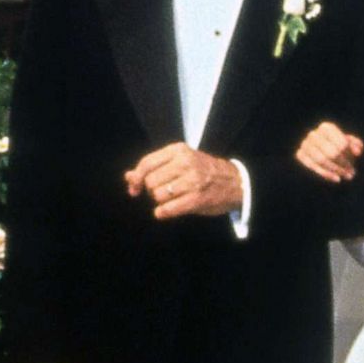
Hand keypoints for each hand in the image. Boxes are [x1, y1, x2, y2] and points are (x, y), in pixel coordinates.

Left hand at [124, 143, 243, 219]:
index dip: (136, 179)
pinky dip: (163, 213)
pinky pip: (168, 209)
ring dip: (160, 201)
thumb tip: (128, 177)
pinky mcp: (197, 198)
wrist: (235, 182)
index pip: (147, 163)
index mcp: (179, 150)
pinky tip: (165, 211)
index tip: (134, 189)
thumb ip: (154, 168)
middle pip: (150, 181)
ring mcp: (193, 180)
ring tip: (171, 199)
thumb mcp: (180, 162)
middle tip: (163, 192)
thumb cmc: (204, 171)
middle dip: (152, 190)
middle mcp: (186, 162)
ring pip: (157, 195)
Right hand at [295, 122, 362, 183]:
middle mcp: (314, 134)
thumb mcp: (350, 144)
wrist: (321, 152)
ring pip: (322, 160)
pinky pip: (312, 166)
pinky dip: (325, 174)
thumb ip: (357, 145)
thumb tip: (357, 152)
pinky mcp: (300, 154)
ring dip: (335, 170)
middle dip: (343, 165)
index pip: (341, 144)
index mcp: (326, 127)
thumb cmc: (340, 147)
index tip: (354, 164)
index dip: (349, 156)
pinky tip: (336, 179)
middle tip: (351, 174)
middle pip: (332, 153)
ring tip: (346, 176)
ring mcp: (305, 143)